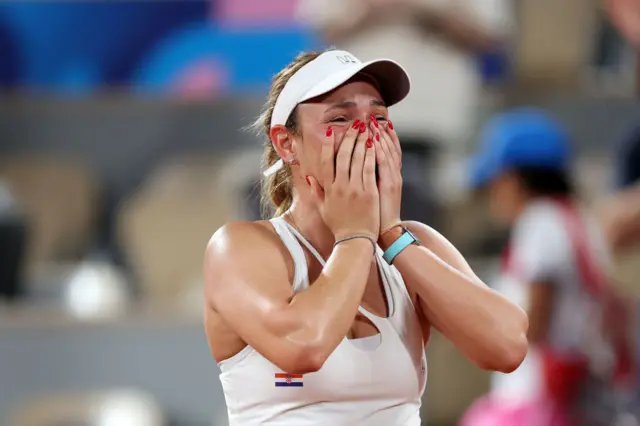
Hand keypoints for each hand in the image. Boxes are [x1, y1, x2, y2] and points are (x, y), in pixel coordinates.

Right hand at [307, 120, 378, 240]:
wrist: (355, 240)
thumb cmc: (339, 225)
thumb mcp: (324, 208)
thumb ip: (317, 191)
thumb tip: (309, 176)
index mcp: (329, 188)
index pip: (326, 161)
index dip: (328, 145)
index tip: (331, 132)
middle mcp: (340, 186)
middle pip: (343, 156)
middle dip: (349, 137)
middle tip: (354, 124)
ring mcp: (355, 189)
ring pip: (357, 159)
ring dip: (361, 141)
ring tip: (365, 129)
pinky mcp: (369, 193)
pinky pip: (370, 169)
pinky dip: (371, 155)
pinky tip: (373, 144)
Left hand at [370, 116, 401, 239]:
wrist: (385, 231)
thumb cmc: (374, 215)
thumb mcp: (372, 195)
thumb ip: (366, 180)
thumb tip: (356, 168)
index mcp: (387, 176)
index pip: (386, 152)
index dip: (382, 137)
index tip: (374, 124)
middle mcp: (392, 175)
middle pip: (389, 148)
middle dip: (381, 133)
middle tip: (374, 118)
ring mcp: (392, 179)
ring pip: (388, 153)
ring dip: (381, 138)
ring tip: (375, 123)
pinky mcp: (389, 186)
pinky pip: (385, 165)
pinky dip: (381, 152)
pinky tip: (375, 141)